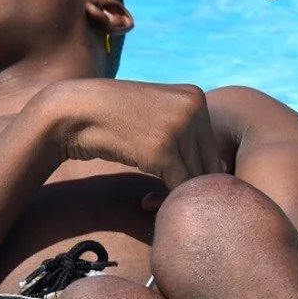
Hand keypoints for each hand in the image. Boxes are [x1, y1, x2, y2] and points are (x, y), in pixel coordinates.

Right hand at [33, 78, 228, 188]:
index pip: (213, 147)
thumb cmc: (115, 118)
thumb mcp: (157, 114)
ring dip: (177, 196)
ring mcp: (178, 128)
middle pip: (209, 163)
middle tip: (161, 197)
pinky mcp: (162, 150)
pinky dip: (166, 200)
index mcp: (196, 96)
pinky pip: (178, 187)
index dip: (195, 171)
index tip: (169, 182)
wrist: (77, 111)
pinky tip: (146, 202)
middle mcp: (194, 108)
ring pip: (196, 178)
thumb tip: (221, 168)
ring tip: (152, 200)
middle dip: (189, 186)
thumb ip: (188, 132)